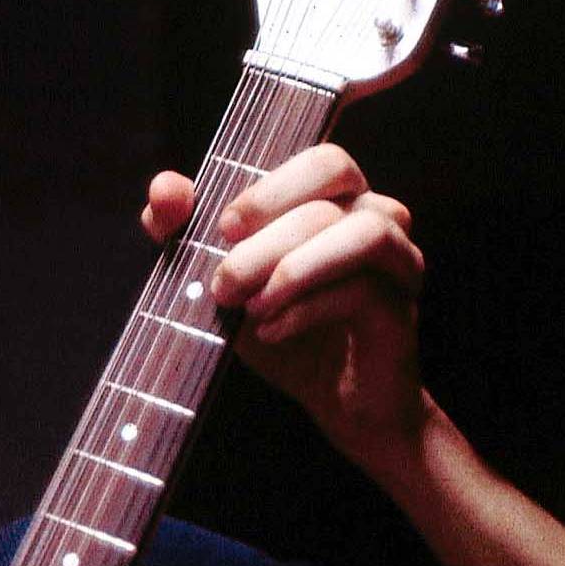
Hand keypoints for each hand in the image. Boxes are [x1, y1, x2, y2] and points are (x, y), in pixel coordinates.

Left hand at [142, 146, 428, 469]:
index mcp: (338, 200)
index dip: (268, 186)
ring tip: (249, 307)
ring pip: (360, 231)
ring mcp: (398, 259)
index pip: (321, 159)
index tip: (221, 229)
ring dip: (292, 266)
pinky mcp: (401, 307)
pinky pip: (360, 290)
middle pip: (338, 175)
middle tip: (224, 279)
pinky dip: (304, 309)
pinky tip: (269, 331)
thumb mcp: (223, 284)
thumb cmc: (283, 331)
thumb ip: (186, 235)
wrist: (339, 406)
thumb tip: (164, 187)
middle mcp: (377, 216)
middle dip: (270, 225)